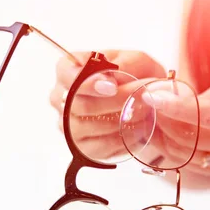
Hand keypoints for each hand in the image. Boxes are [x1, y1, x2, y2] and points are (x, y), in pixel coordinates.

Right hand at [49, 50, 166, 160]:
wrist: (148, 103)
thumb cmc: (137, 76)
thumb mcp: (138, 61)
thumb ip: (126, 64)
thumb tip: (113, 79)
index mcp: (69, 69)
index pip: (65, 73)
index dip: (87, 82)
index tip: (112, 87)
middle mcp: (61, 96)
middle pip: (77, 104)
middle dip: (113, 102)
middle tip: (140, 98)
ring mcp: (67, 124)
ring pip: (83, 127)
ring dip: (117, 121)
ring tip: (143, 113)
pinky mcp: (79, 146)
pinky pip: (93, 148)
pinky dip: (118, 140)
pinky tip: (134, 130)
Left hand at [149, 72, 209, 187]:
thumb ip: (209, 97)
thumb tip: (175, 104)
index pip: (204, 117)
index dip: (173, 107)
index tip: (151, 96)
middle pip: (189, 140)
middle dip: (162, 121)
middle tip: (148, 105)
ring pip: (186, 157)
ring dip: (164, 138)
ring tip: (153, 119)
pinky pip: (193, 165)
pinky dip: (175, 151)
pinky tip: (166, 135)